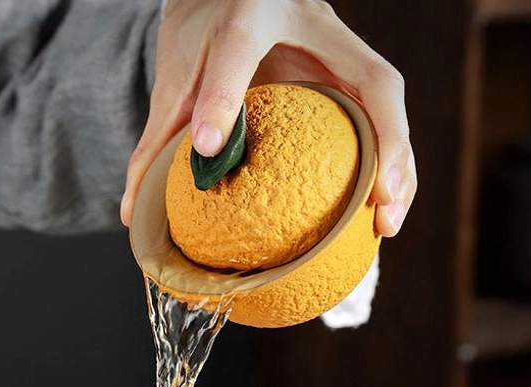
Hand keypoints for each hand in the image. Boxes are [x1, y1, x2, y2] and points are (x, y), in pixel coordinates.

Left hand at [121, 0, 415, 238]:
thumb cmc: (205, 30)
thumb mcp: (176, 71)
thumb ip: (158, 135)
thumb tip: (131, 212)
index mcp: (249, 13)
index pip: (236, 48)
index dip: (221, 95)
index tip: (204, 144)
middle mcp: (313, 25)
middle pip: (368, 80)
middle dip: (384, 147)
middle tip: (379, 208)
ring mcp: (340, 49)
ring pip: (386, 104)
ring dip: (399, 165)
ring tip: (388, 222)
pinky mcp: (349, 71)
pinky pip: (380, 119)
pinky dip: (387, 163)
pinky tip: (378, 208)